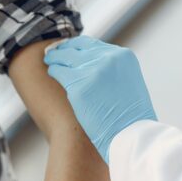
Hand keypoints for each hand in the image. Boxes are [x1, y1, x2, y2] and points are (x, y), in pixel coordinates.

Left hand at [45, 36, 156, 162]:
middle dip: (65, 50)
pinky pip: (59, 72)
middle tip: (54, 53)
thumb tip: (94, 66)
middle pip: (77, 48)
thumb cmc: (131, 117)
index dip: (78, 46)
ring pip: (65, 57)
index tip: (69, 49)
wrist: (131, 136)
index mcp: (124, 56)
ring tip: (50, 61)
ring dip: (56, 58)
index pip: (93, 44)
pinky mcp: (78, 86)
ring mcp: (93, 71)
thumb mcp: (129, 83)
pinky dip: (54, 71)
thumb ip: (114, 70)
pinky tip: (52, 72)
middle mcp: (109, 58)